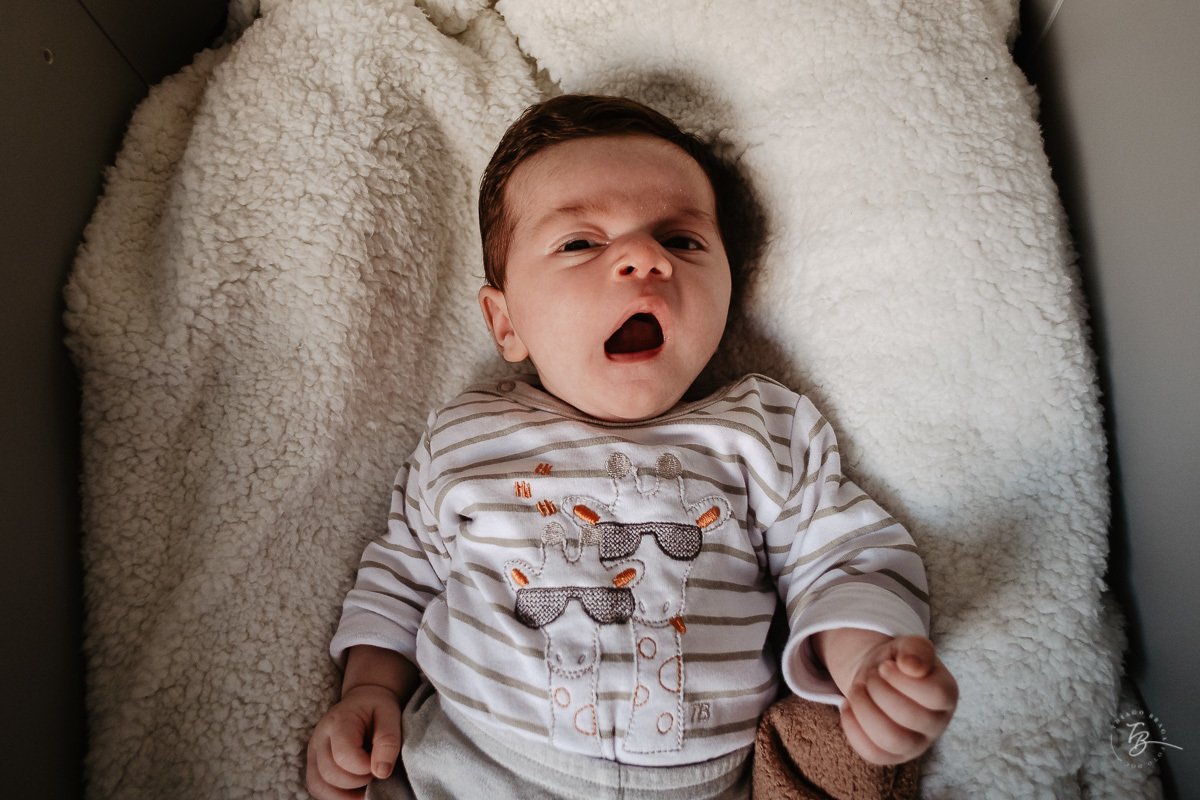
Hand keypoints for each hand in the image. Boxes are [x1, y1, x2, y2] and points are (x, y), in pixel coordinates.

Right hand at [306, 684, 402, 799]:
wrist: (363, 702)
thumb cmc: (377, 709)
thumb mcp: (390, 715)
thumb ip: (388, 742)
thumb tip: (381, 772)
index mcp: (338, 722)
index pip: (344, 755)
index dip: (366, 768)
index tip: (381, 763)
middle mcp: (319, 739)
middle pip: (330, 774)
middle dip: (358, 781)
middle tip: (375, 770)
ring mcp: (312, 754)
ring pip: (319, 787)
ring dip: (346, 794)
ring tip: (366, 783)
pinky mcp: (313, 766)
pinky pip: (318, 790)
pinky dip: (338, 796)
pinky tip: (355, 790)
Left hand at [815, 630, 956, 764]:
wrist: (880, 677)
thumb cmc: (899, 661)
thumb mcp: (909, 645)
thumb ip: (916, 649)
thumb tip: (911, 666)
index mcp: (946, 695)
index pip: (934, 694)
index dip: (902, 679)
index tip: (885, 666)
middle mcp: (937, 725)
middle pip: (909, 717)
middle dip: (878, 690)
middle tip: (870, 676)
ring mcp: (916, 745)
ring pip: (891, 740)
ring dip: (864, 709)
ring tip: (857, 690)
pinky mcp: (892, 756)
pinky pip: (872, 754)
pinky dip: (853, 727)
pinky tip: (848, 705)